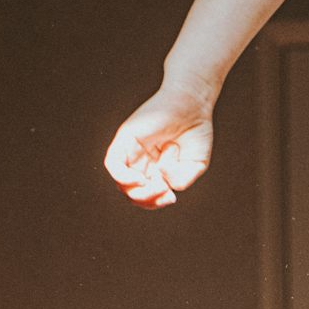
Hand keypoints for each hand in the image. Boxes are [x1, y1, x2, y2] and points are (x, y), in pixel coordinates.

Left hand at [103, 83, 214, 208]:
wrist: (193, 104)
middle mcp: (141, 162)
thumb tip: (161, 179)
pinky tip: (140, 180)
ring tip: (159, 183)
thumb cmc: (195, 132)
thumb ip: (181, 180)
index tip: (171, 197)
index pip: (144, 196)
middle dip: (149, 200)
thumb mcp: (195, 166)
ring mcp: (131, 151)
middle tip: (166, 191)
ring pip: (121, 183)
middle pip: (132, 193)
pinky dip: (123, 178)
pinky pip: (113, 164)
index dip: (154, 203)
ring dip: (140, 192)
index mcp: (155, 170)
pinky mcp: (125, 139)